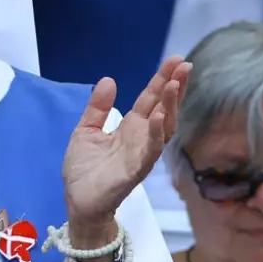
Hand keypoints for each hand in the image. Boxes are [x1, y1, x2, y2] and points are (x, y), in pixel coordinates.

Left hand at [62, 56, 190, 248]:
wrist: (77, 201)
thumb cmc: (85, 169)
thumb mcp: (86, 129)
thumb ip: (98, 107)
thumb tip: (110, 80)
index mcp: (131, 128)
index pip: (151, 99)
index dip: (162, 80)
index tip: (175, 60)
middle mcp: (142, 139)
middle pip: (164, 109)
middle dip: (175, 88)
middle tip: (185, 65)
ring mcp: (141, 154)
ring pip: (163, 128)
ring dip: (169, 107)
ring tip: (173, 85)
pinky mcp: (135, 171)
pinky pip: (150, 151)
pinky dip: (155, 134)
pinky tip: (158, 117)